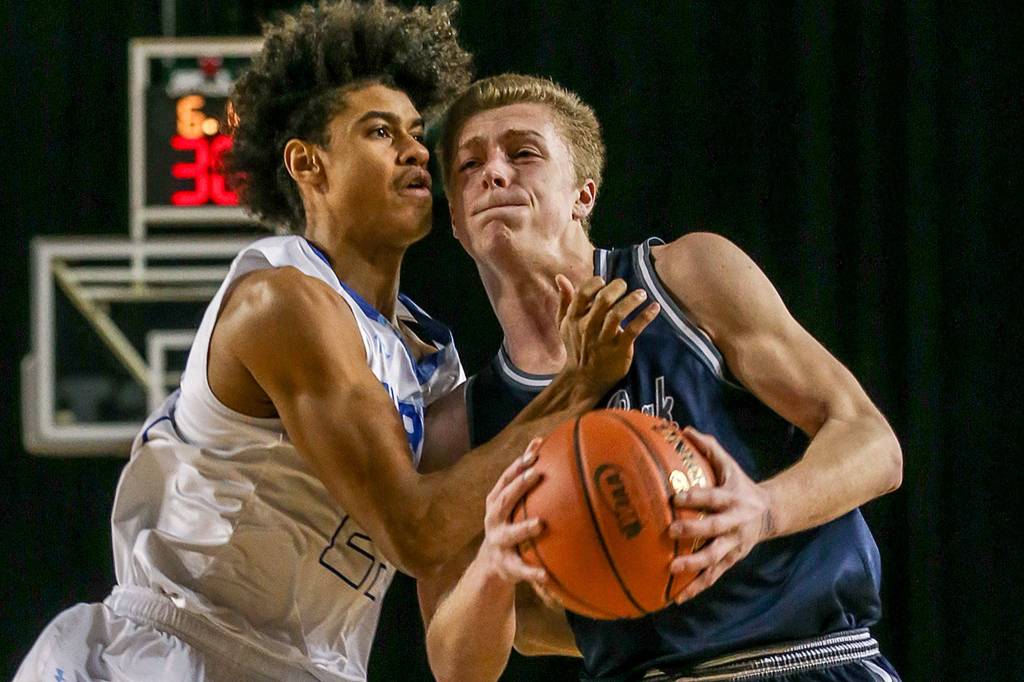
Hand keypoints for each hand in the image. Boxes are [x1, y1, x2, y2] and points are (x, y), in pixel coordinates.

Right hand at [477, 439, 548, 584]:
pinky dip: (532, 572)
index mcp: (496, 502)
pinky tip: (547, 575)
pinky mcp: (507, 566)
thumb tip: (544, 443)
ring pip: (509, 534)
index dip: (518, 465)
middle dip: (518, 486)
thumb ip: (525, 478)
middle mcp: (494, 520)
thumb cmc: (510, 523)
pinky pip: (521, 569)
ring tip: (540, 523)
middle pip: (504, 500)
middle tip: (536, 474)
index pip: (505, 479)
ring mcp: (499, 543)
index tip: (534, 452)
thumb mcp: (512, 503)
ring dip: (523, 527)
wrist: (492, 564)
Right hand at [556, 274, 658, 396]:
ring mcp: (604, 340)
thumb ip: (564, 300)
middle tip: (624, 285)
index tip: (604, 281)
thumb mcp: (565, 324)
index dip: (595, 283)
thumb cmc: (576, 347)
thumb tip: (560, 277)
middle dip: (617, 287)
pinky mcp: (619, 350)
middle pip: (603, 300)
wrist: (583, 380)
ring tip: (641, 294)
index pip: (583, 293)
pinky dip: (645, 317)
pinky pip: (633, 330)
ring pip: (618, 314)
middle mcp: (588, 328)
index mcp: (574, 319)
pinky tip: (655, 307)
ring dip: (632, 300)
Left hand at [668, 427, 774, 602]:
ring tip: (672, 569)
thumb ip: (709, 448)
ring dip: (694, 565)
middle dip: (694, 531)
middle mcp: (734, 524)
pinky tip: (677, 598)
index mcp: (733, 499)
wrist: (770, 513)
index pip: (714, 497)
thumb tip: (684, 429)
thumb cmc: (740, 486)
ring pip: (715, 557)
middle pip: (715, 529)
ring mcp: (733, 545)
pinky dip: (697, 587)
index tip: (676, 496)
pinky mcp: (730, 560)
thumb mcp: (729, 466)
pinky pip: (713, 576)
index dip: (697, 496)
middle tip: (672, 531)